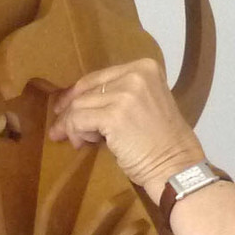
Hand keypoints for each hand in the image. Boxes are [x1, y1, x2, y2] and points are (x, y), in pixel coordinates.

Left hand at [45, 58, 205, 196]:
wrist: (175, 166)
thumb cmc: (162, 143)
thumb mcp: (145, 105)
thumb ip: (119, 96)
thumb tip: (79, 102)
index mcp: (145, 68)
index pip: (99, 77)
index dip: (77, 92)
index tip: (64, 106)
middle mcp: (135, 75)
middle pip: (87, 90)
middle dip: (69, 111)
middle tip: (59, 130)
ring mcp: (125, 94)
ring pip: (79, 105)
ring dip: (74, 126)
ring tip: (82, 142)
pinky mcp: (114, 115)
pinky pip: (78, 120)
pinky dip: (76, 133)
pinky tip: (84, 143)